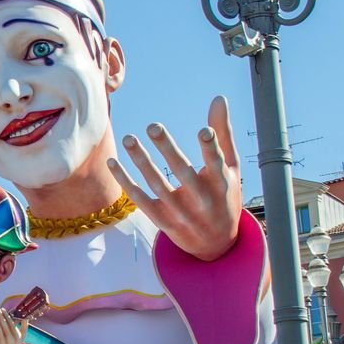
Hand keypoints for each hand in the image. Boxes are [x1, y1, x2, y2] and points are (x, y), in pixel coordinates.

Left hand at [0, 309, 27, 343]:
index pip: (11, 324)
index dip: (6, 316)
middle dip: (0, 316)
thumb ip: (24, 327)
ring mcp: (3, 343)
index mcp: (17, 337)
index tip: (3, 310)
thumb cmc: (14, 342)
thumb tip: (26, 317)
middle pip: (4, 326)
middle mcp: (10, 340)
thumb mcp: (21, 336)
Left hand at [108, 96, 241, 261]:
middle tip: (153, 126)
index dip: (211, 149)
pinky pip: (140, 199)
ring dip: (141, 162)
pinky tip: (113, 162)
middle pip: (183, 173)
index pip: (217, 165)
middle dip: (168, 150)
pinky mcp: (161, 220)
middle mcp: (201, 200)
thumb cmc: (224, 196)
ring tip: (128, 138)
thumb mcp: (230, 169)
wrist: (216, 245)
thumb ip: (223, 134)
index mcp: (222, 185)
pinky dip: (125, 182)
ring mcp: (180, 212)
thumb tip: (218, 98)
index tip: (203, 130)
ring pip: (157, 185)